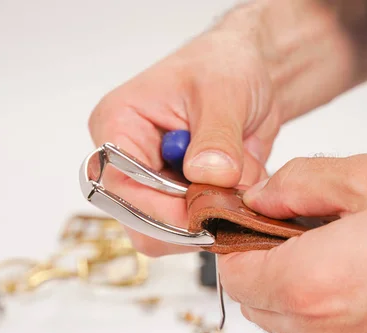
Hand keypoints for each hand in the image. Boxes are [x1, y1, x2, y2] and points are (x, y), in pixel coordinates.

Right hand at [87, 0, 366, 255]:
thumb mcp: (224, 92)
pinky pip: (199, 228)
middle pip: (141, 221)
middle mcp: (128, 161)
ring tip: (243, 179)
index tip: (206, 211)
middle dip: (191, 219)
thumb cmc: (224, 66)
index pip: (120, 186)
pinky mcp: (180, 198)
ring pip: (172, 233)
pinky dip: (227, 216)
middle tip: (234, 200)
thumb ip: (216, 136)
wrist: (249, 74)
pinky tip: (244, 183)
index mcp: (117, 125)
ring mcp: (154, 183)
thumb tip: (208, 175)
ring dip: (214, 218)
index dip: (160, 208)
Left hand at [218, 154, 366, 332]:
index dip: (235, 245)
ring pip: (289, 324)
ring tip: (335, 252)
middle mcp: (322, 332)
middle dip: (262, 266)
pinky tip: (361, 281)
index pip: (233, 273)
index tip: (249, 226)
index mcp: (310, 282)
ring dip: (294, 290)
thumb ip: (299, 184)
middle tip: (293, 233)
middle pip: (256, 303)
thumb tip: (262, 196)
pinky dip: (326, 313)